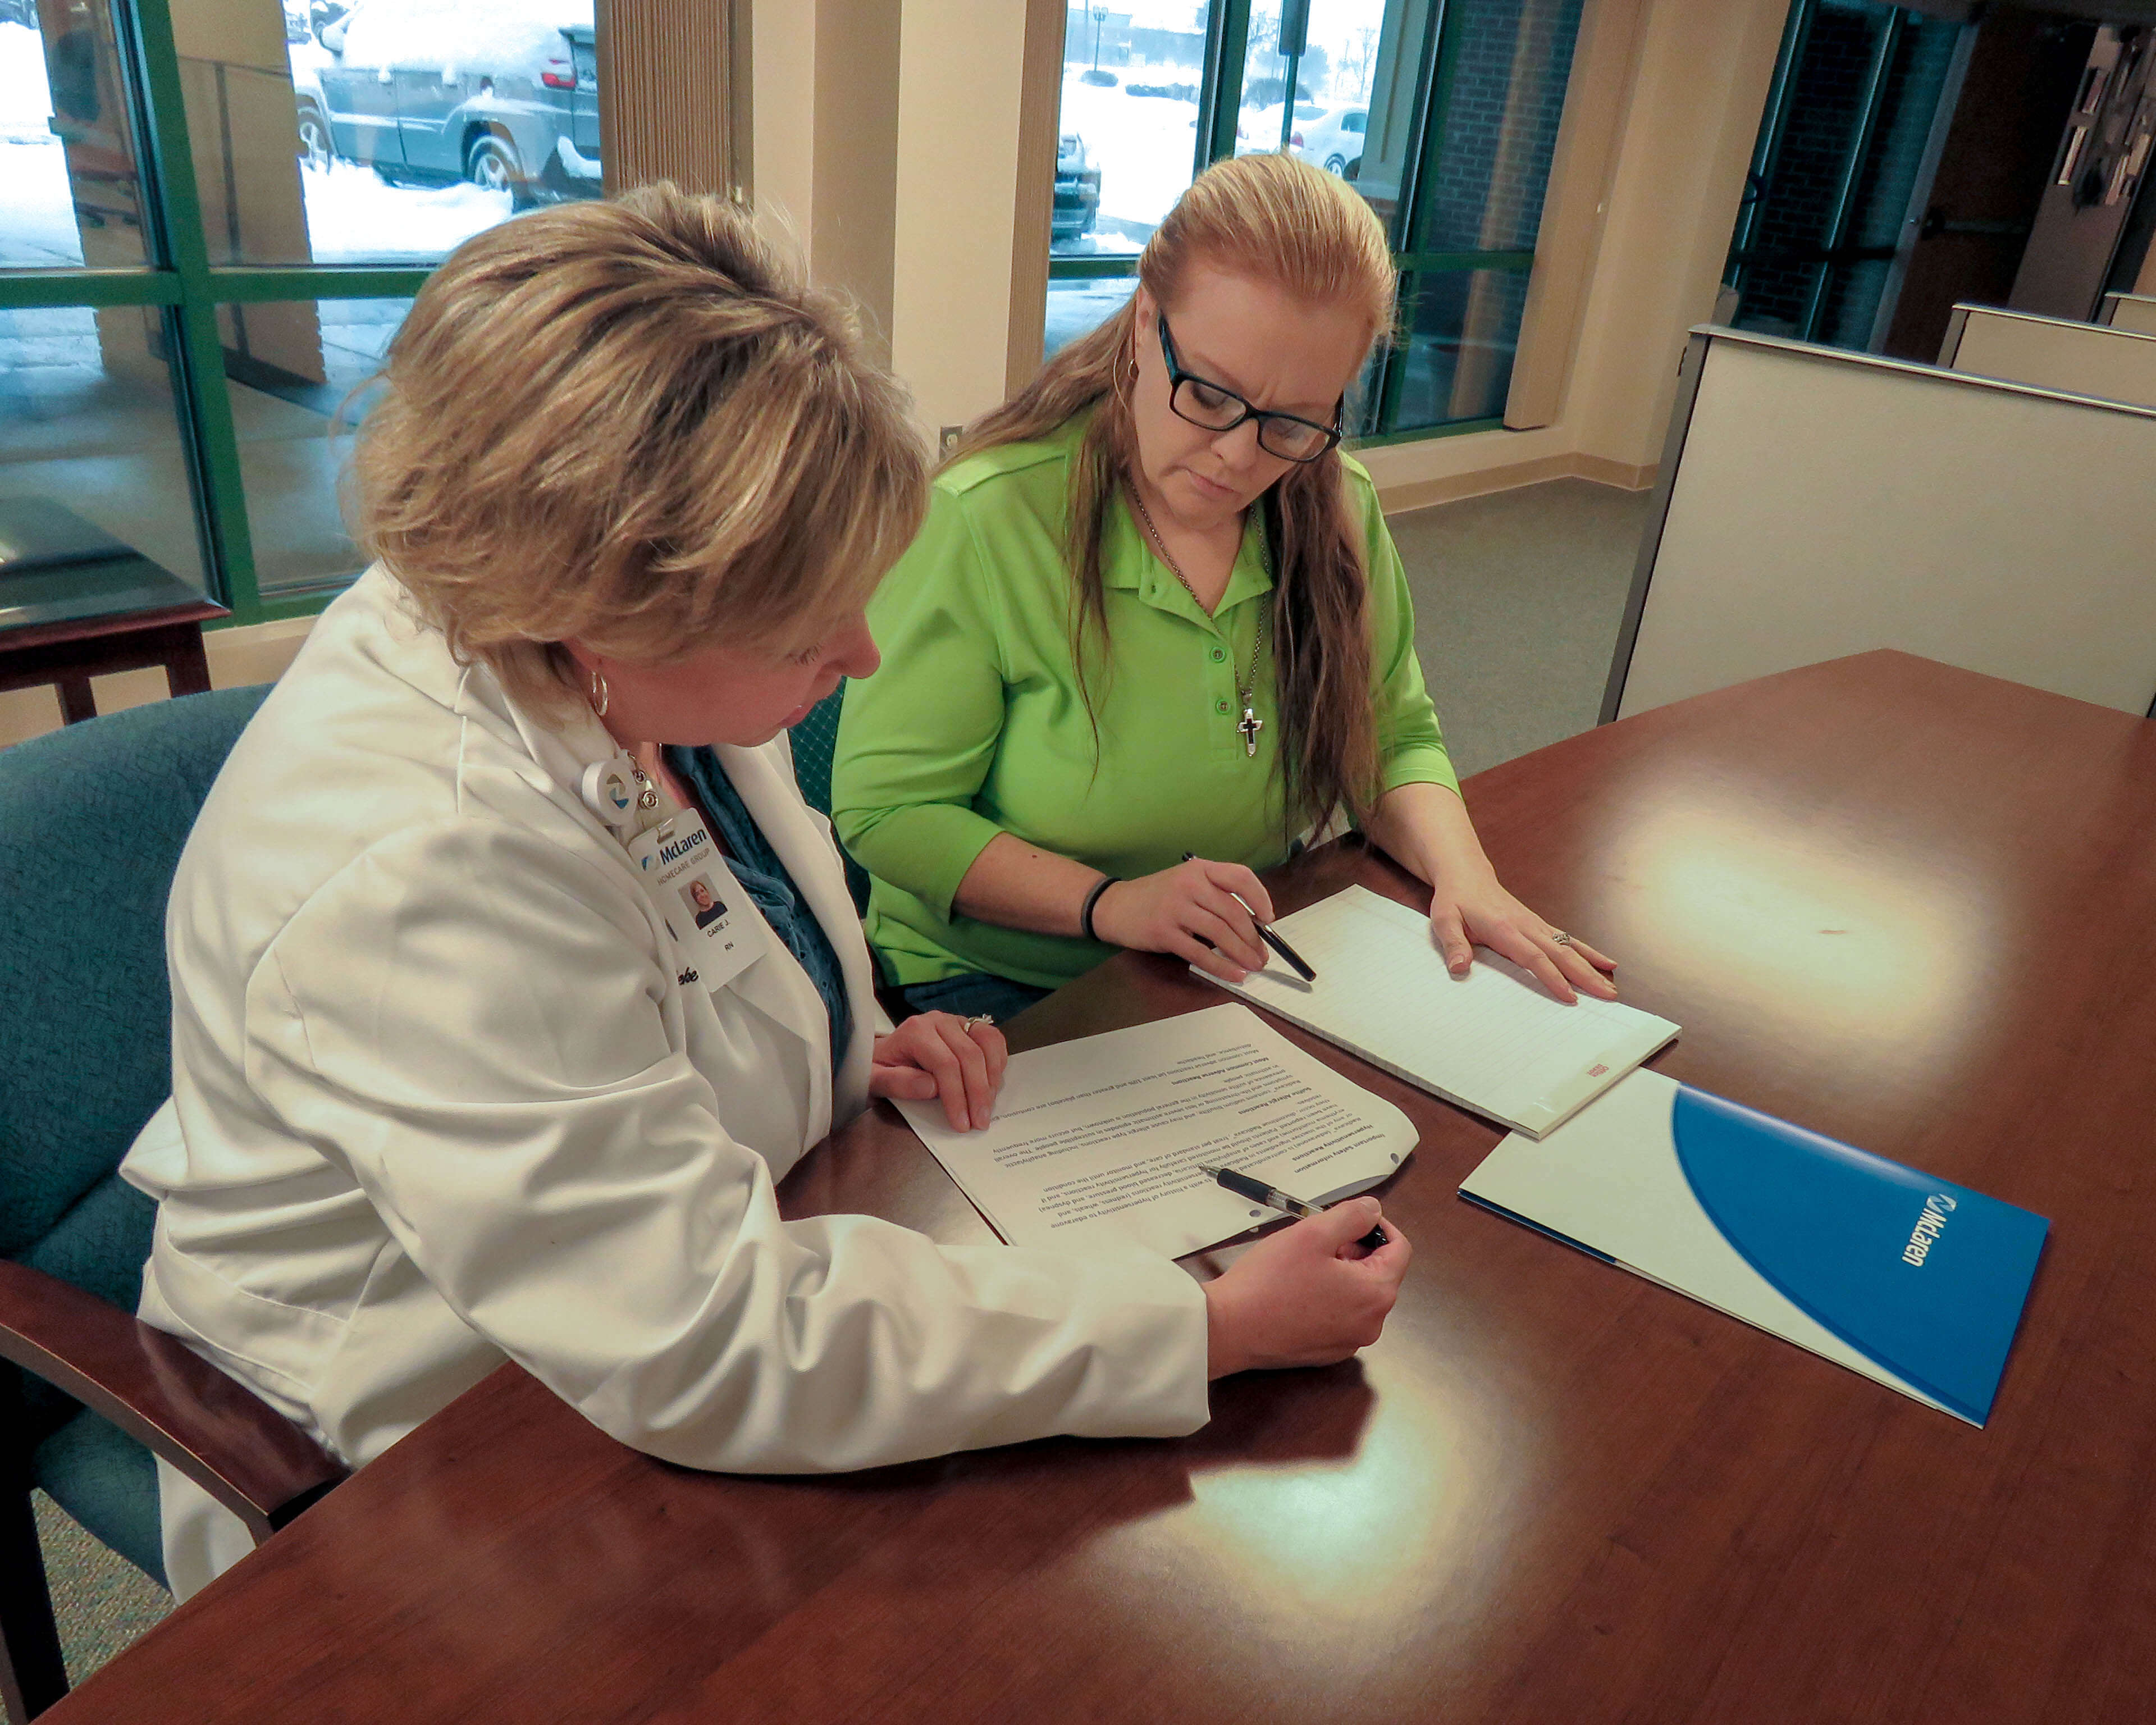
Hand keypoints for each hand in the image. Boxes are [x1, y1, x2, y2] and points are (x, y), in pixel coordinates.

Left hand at [869, 1013, 1006, 1130]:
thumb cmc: (880, 1069)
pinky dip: (998, 1062)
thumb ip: (898, 1083)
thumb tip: (931, 1087)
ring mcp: (956, 1021)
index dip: (956, 1096)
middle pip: (970, 1055)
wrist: (884, 1055)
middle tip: (980, 1123)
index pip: (945, 1064)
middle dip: (978, 1093)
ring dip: (991, 1079)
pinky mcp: (969, 1026)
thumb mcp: (875, 1081)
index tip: (961, 1124)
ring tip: (987, 1108)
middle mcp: (938, 1020)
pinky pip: (993, 1039)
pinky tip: (991, 1086)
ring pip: (987, 1045)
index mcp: (915, 1031)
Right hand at [1090, 857, 1272, 982]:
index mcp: (1199, 869)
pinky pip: (1200, 952)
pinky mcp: (1164, 932)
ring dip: (1242, 953)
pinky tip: (1235, 974)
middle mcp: (1188, 884)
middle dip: (1253, 937)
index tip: (1269, 918)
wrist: (1114, 906)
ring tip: (1254, 966)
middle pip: (1233, 911)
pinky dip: (1221, 965)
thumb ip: (1214, 895)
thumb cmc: (1155, 896)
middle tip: (1262, 954)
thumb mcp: (1185, 882)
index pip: (1240, 877)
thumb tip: (1252, 924)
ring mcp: (1175, 908)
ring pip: (1220, 932)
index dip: (1260, 897)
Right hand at [1202, 1199, 1409, 1377]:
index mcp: (1376, 1294)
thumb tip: (1373, 1210)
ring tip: (1304, 1264)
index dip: (1379, 1225)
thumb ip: (1352, 1216)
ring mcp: (1348, 1343)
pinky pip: (1339, 1317)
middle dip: (1356, 1249)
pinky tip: (1296, 1290)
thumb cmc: (1270, 1281)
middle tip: (1320, 1239)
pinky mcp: (1326, 1353)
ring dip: (1341, 1273)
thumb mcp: (1313, 1233)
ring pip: (1358, 1295)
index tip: (1351, 1217)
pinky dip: (1327, 1298)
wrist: (1228, 1329)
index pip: (1400, 1250)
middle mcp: (1371, 1325)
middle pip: (1379, 1273)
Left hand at [1428, 867, 1615, 1003]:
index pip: (1533, 957)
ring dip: (1591, 967)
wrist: (1466, 874)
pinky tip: (1606, 962)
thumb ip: (1453, 945)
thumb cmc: (1455, 899)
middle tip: (1607, 995)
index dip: (1552, 977)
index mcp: (1504, 929)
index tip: (1570, 996)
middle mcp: (1525, 926)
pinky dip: (1587, 951)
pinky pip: (1567, 939)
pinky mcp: (1538, 924)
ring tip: (1610, 985)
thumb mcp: (1444, 920)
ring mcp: (1535, 924)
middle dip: (1584, 975)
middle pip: (1560, 954)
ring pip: (1569, 947)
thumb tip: (1458, 968)